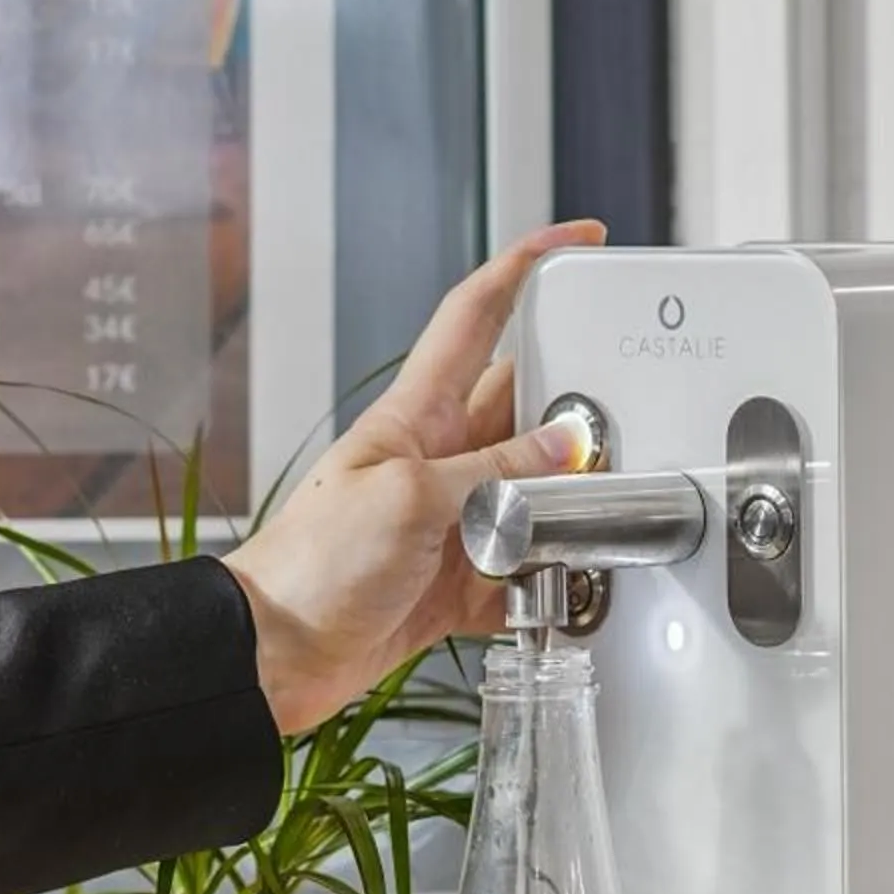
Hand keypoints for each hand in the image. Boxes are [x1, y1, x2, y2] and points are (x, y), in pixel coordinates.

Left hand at [225, 219, 605, 734]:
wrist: (277, 653)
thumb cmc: (312, 564)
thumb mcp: (411, 498)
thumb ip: (496, 473)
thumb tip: (564, 449)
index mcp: (419, 415)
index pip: (479, 315)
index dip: (527, 267)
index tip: (579, 241)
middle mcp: (440, 460)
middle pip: (525, 410)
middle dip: (574, 411)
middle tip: (616, 422)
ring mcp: (451, 521)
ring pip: (535, 495)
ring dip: (566, 510)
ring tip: (586, 522)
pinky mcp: (456, 582)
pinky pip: (521, 570)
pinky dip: (544, 583)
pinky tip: (556, 591)